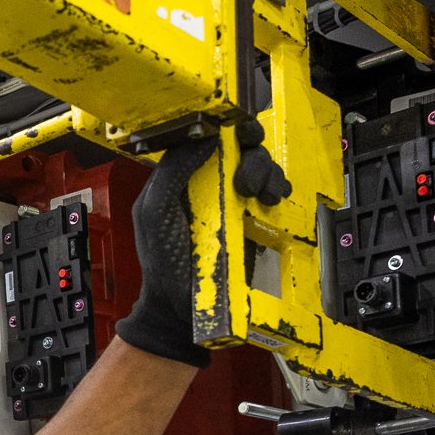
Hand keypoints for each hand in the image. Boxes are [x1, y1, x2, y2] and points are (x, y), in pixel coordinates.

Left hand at [114, 120, 290, 366]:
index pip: (209, 136)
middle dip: (251, 153)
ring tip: (258, 195)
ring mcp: (233, 199)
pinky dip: (280, 189)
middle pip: (241, 147)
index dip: (226, 128)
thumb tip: (204, 137)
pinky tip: (273, 199)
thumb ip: (171, 172)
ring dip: (266, 172)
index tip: (238, 133)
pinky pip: (275, 193)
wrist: (183, 306)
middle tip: (244, 181)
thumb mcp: (154, 211)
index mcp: (182, 174)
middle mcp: (209, 181)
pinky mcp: (254, 219)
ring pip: (261, 166)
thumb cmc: (163, 260)